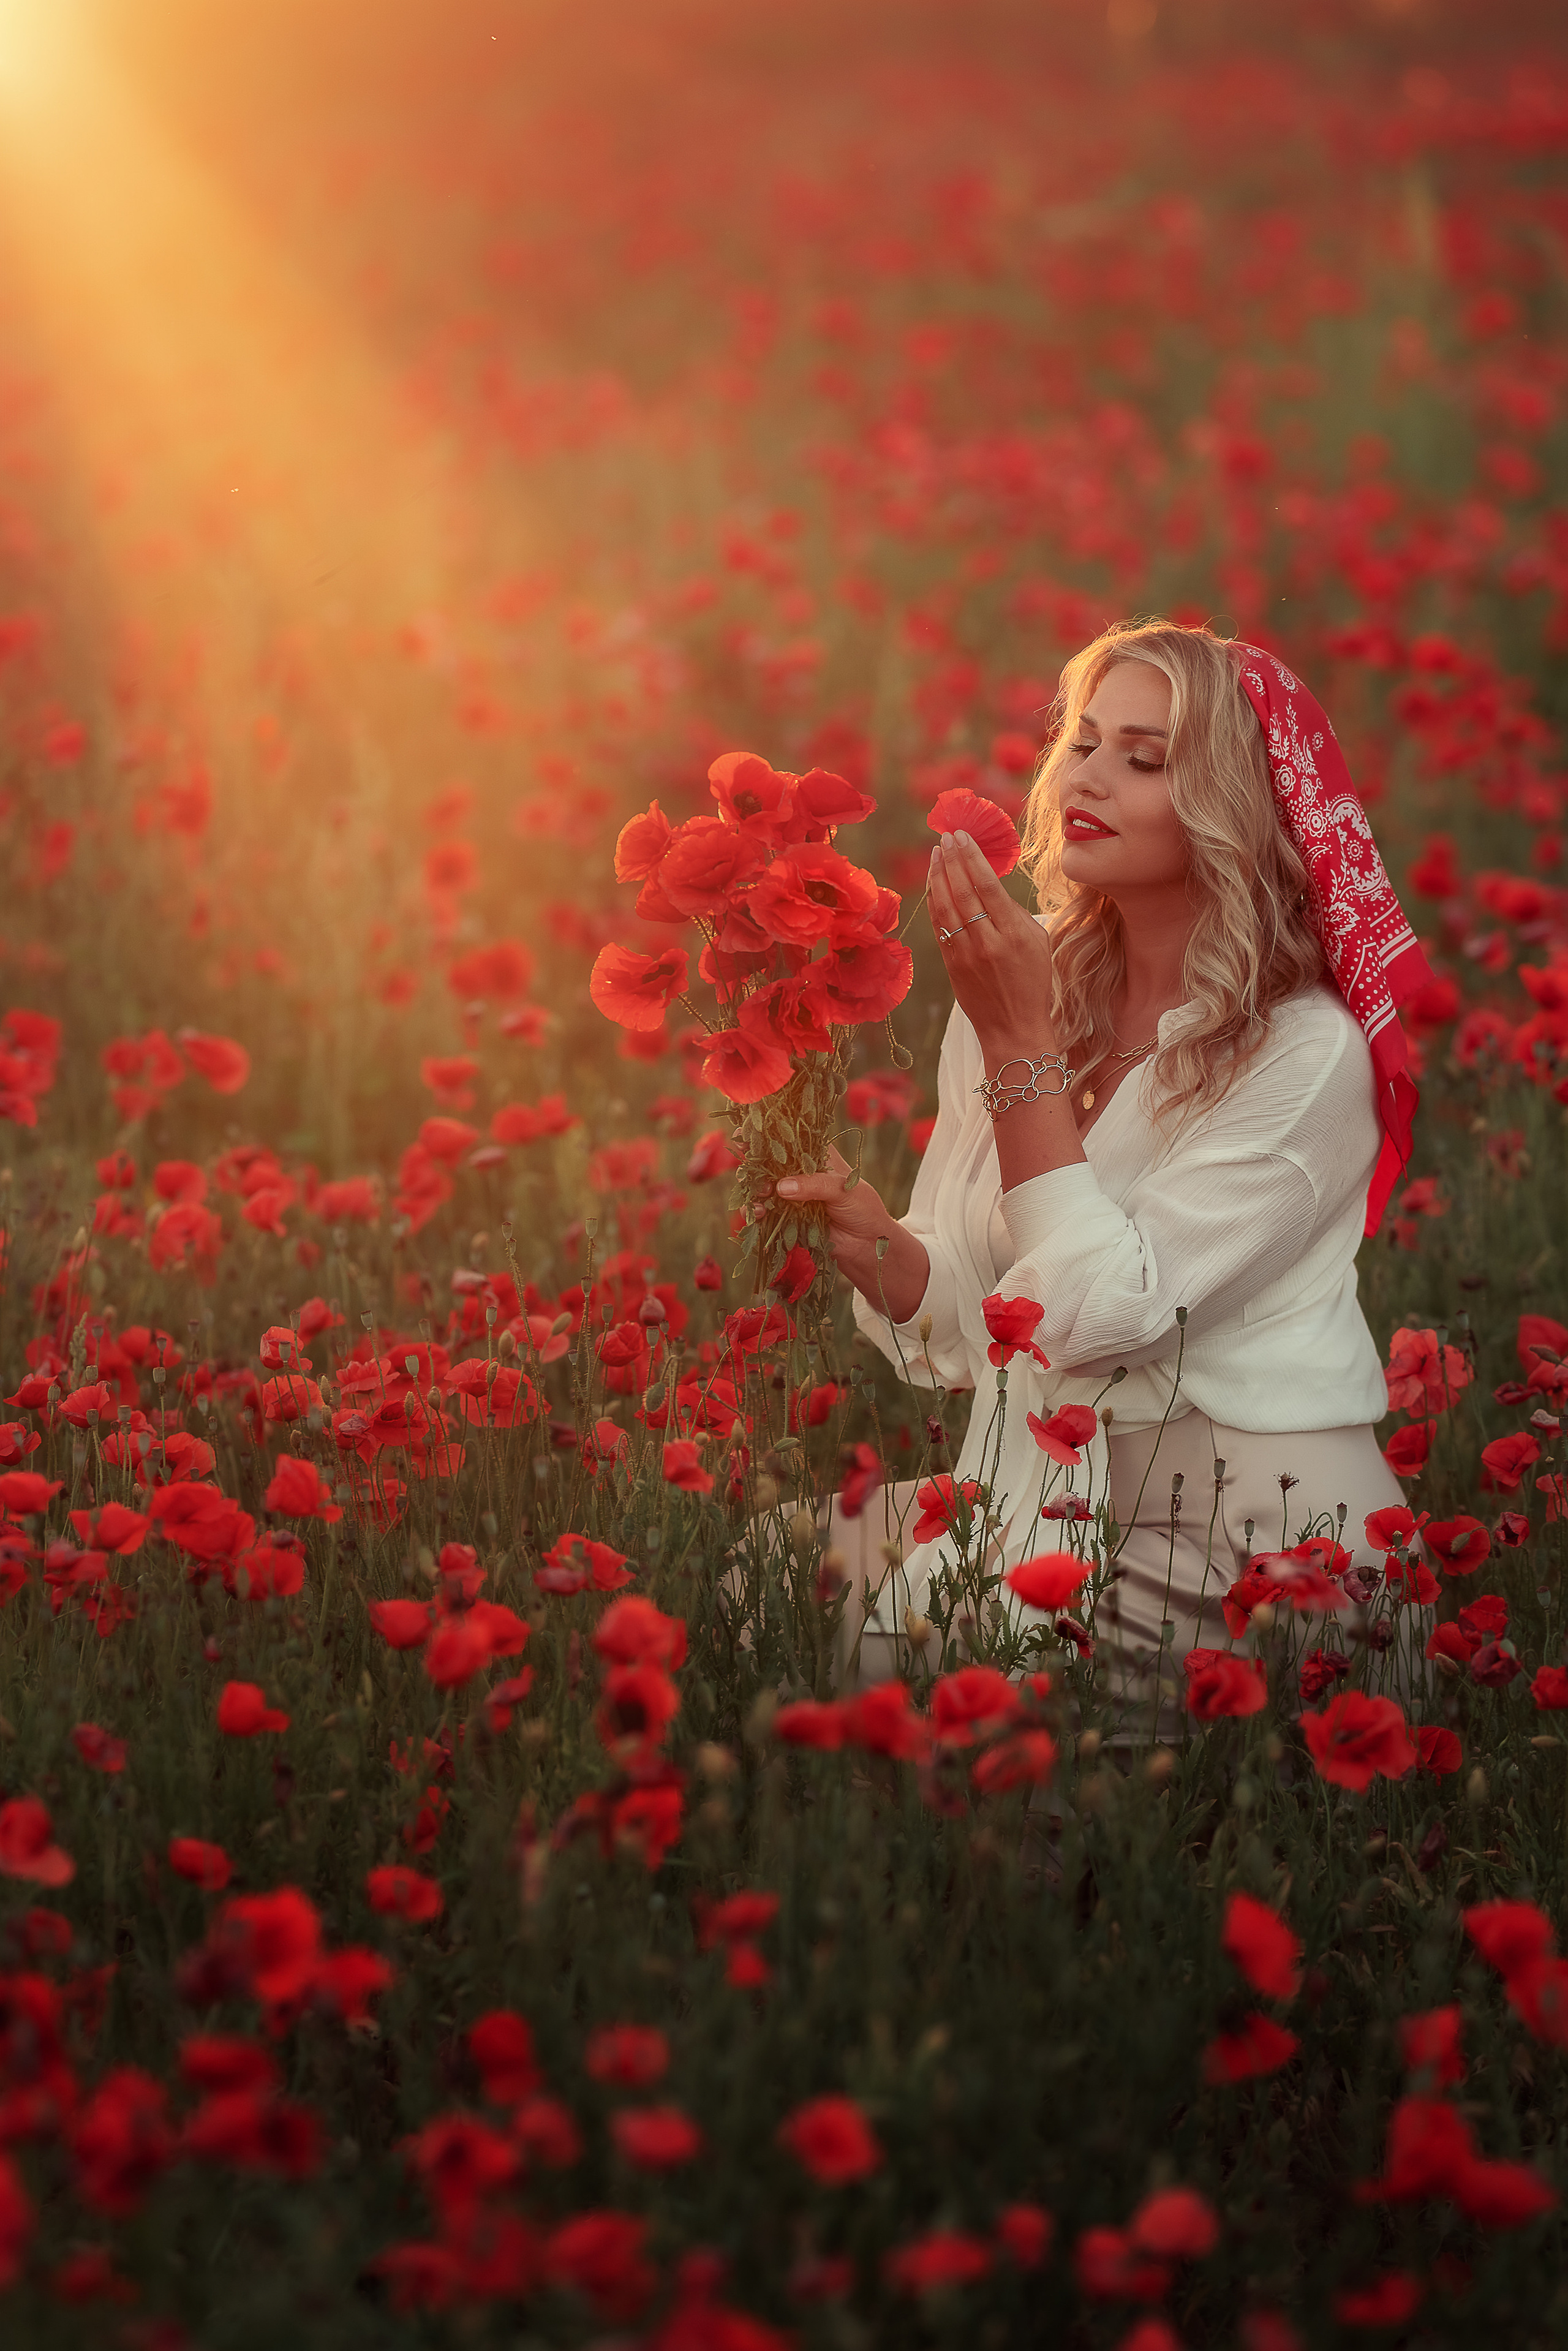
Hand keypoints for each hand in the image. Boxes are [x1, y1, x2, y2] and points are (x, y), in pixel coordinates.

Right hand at [766, 1147, 929, 1324]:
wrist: (867, 1245)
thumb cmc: (863, 1208)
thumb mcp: (843, 1188)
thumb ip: (814, 1185)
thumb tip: (782, 1187)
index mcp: (816, 1155)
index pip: (790, 1138)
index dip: (769, 1134)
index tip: (748, 1132)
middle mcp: (800, 1172)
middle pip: (770, 1162)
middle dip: (756, 1165)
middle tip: (752, 1171)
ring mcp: (791, 1195)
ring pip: (764, 1187)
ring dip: (756, 1190)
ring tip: (761, 1196)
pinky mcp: (786, 1217)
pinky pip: (766, 1212)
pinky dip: (758, 1212)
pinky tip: (759, 1213)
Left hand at [928, 831, 1055, 1058]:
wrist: (1013, 1027)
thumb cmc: (1032, 982)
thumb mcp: (1037, 942)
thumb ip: (1014, 912)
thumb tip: (988, 884)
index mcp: (1014, 933)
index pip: (987, 885)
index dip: (971, 857)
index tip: (961, 836)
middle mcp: (987, 941)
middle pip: (963, 891)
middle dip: (952, 859)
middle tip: (946, 837)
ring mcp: (965, 953)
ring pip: (946, 906)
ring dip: (938, 876)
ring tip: (936, 853)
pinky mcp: (951, 964)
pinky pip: (939, 925)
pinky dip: (934, 901)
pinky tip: (933, 883)